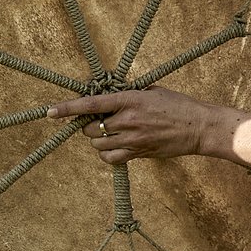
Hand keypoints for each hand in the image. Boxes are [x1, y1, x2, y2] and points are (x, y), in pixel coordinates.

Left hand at [48, 88, 250, 171]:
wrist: (200, 127)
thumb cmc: (177, 105)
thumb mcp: (152, 91)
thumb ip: (128, 93)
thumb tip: (107, 93)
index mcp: (130, 100)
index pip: (91, 104)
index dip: (68, 108)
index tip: (50, 112)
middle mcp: (128, 120)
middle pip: (90, 128)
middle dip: (89, 125)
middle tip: (99, 120)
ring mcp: (133, 139)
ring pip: (98, 144)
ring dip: (98, 139)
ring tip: (111, 132)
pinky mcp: (139, 154)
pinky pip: (110, 158)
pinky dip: (107, 153)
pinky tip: (114, 146)